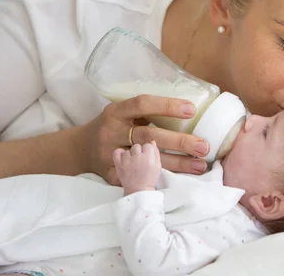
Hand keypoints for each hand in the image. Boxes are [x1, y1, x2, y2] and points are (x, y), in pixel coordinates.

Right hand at [77, 95, 209, 184]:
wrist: (80, 149)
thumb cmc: (111, 126)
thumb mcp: (121, 112)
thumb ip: (145, 112)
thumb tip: (187, 111)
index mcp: (116, 111)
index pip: (142, 104)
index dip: (167, 106)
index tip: (192, 110)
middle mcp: (112, 131)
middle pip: (149, 135)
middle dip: (179, 141)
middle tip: (203, 145)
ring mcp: (110, 154)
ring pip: (146, 159)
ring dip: (177, 163)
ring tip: (200, 165)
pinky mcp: (112, 174)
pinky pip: (139, 177)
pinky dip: (160, 177)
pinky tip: (180, 179)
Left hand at [113, 142, 161, 194]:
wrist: (138, 191)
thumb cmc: (149, 179)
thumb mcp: (158, 166)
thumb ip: (156, 153)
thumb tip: (152, 142)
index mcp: (149, 157)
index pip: (148, 145)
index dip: (148, 151)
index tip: (147, 157)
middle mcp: (137, 157)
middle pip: (138, 146)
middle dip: (139, 152)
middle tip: (140, 161)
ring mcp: (127, 160)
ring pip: (128, 150)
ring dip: (131, 155)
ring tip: (133, 163)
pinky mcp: (119, 164)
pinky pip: (117, 152)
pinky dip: (120, 153)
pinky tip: (124, 158)